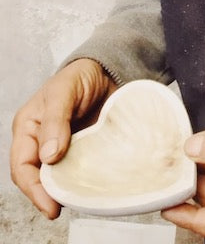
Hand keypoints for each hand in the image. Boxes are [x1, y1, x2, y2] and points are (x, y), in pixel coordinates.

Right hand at [10, 58, 116, 218]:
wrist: (106, 71)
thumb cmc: (79, 76)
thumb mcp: (64, 91)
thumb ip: (55, 121)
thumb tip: (49, 156)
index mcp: (28, 128)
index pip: (22, 166)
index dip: (33, 188)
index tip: (50, 204)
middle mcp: (41, 142)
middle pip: (36, 177)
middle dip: (46, 196)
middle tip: (61, 209)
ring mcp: (62, 147)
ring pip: (57, 177)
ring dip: (64, 191)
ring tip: (77, 202)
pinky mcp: (82, 149)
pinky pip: (78, 170)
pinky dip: (81, 181)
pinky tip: (90, 188)